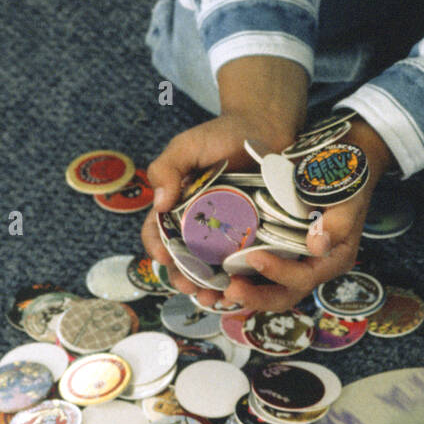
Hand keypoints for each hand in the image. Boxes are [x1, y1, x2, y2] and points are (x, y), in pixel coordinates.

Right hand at [140, 110, 301, 307]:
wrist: (266, 125)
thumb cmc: (222, 133)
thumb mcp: (187, 146)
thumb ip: (166, 167)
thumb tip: (158, 204)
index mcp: (177, 206)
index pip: (158, 234)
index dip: (157, 248)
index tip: (163, 257)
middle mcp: (199, 224)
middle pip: (184, 260)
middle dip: (184, 278)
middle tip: (191, 288)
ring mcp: (227, 231)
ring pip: (213, 268)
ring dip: (210, 287)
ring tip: (216, 298)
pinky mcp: (254, 233)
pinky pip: (245, 260)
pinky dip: (241, 277)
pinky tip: (243, 288)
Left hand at [219, 118, 395, 313]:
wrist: (341, 166)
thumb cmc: (345, 181)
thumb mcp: (348, 197)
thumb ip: (338, 222)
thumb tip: (317, 246)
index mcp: (332, 259)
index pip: (304, 278)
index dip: (279, 273)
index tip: (255, 257)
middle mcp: (314, 267)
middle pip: (285, 295)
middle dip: (256, 297)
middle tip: (229, 290)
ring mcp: (297, 263)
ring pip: (270, 290)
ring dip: (245, 293)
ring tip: (218, 288)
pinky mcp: (281, 253)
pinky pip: (260, 275)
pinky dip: (242, 278)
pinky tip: (218, 274)